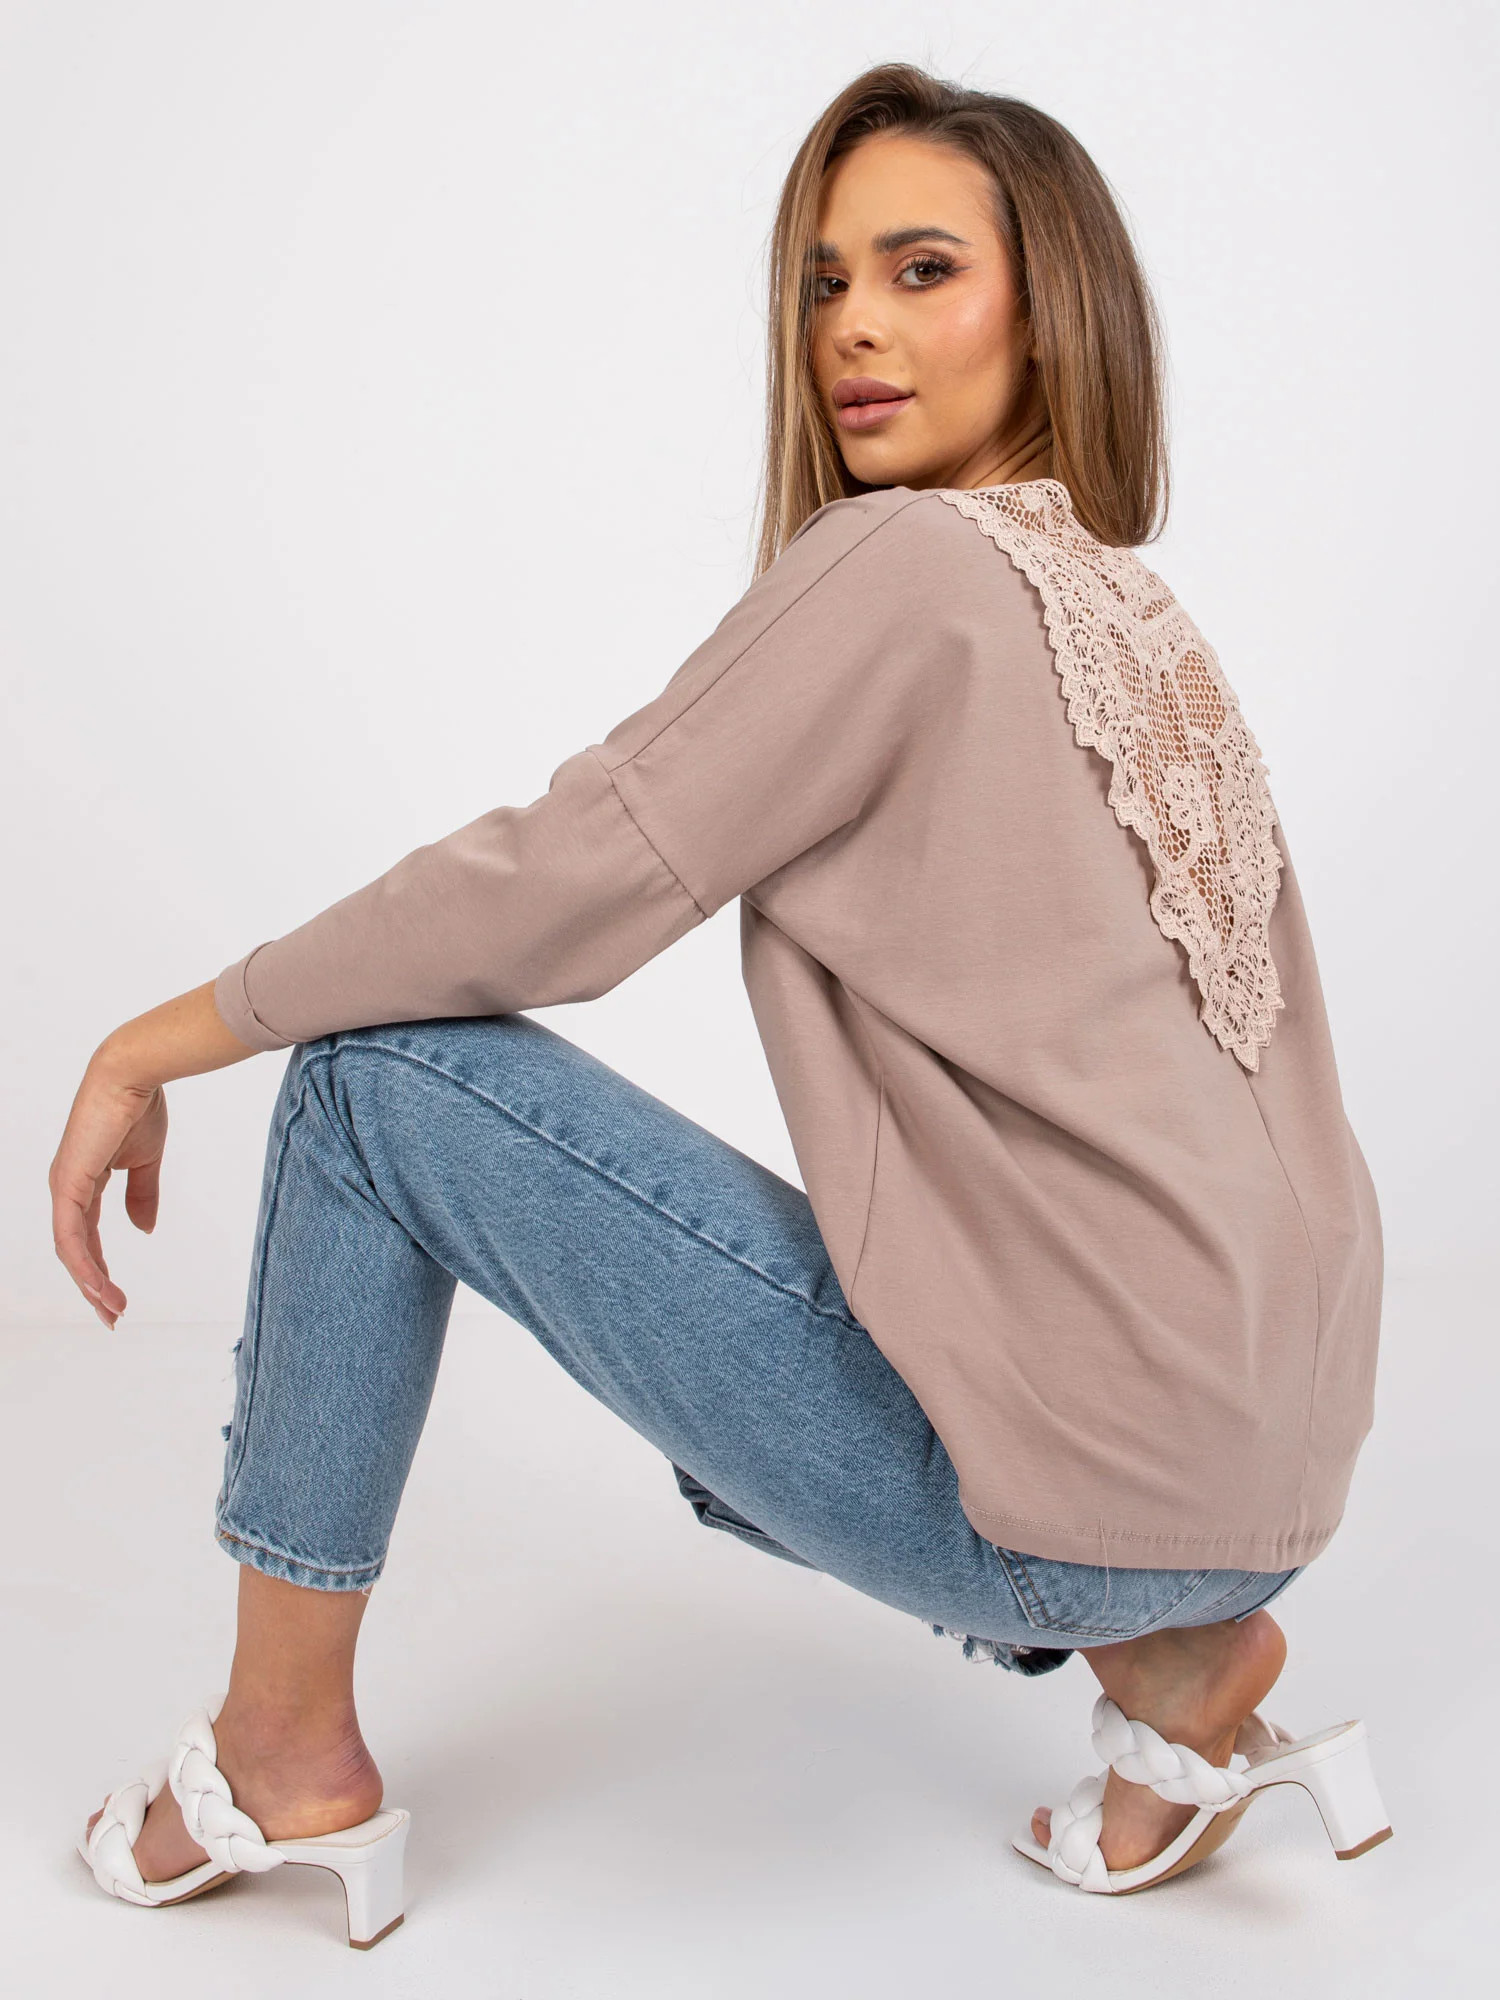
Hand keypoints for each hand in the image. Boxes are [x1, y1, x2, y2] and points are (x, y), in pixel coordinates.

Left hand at [50, 1066, 167, 1326]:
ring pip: (71, 1250)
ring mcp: (64, 1187)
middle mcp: (67, 1188)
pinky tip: (99, 1286)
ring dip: (90, 1283)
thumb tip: (143, 1229)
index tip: (117, 1298)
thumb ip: (142, 1195)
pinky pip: (71, 1236)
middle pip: (74, 1250)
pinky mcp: (68, 1184)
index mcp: (83, 1181)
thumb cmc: (139, 1107)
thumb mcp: (145, 1160)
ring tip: (112, 1310)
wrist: (133, 1074)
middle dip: (92, 1287)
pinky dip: (84, 1264)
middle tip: (111, 1316)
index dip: (99, 1268)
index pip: (85, 1237)